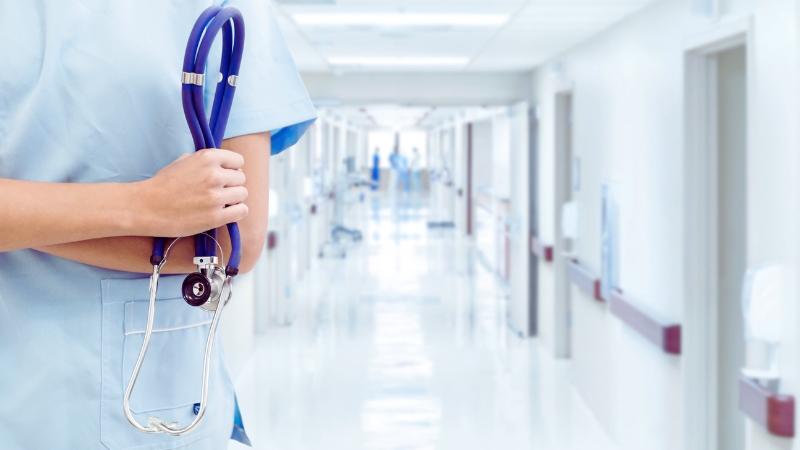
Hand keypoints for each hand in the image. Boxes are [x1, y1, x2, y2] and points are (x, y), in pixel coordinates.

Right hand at [132, 149, 248, 236]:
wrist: (146, 207)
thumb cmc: (163, 184)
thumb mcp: (183, 161)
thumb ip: (205, 161)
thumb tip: (225, 165)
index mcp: (207, 158)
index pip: (238, 161)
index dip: (232, 169)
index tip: (225, 176)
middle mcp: (214, 175)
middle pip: (241, 178)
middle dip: (232, 184)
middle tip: (219, 191)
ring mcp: (216, 197)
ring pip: (243, 194)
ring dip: (234, 199)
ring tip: (220, 203)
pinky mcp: (215, 216)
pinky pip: (241, 211)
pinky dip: (237, 212)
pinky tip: (226, 212)